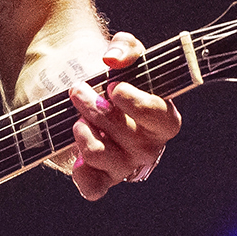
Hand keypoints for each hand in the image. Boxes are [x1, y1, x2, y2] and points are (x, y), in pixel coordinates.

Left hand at [65, 32, 181, 200]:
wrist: (72, 87)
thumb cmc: (106, 74)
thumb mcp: (120, 53)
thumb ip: (125, 48)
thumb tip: (113, 58)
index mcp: (161, 117)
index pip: (164, 120)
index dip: (139, 105)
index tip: (114, 87)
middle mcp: (147, 145)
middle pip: (131, 138)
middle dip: (100, 111)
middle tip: (78, 91)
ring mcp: (123, 165)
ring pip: (106, 158)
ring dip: (84, 133)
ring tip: (75, 116)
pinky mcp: (98, 178)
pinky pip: (94, 188)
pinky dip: (82, 173)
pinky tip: (73, 152)